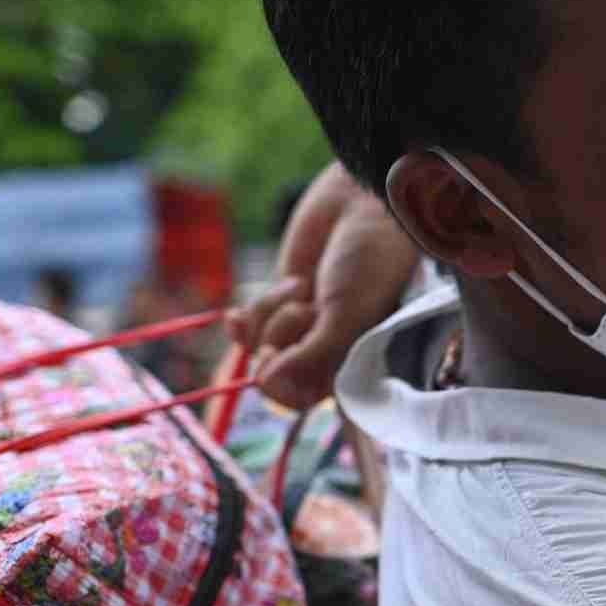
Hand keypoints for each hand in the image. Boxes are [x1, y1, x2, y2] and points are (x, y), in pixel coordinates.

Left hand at [226, 161, 420, 408]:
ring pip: (259, 346)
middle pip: (277, 374)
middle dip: (280, 341)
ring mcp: (301, 328)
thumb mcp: (346, 315)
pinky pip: (247, 328)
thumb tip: (266, 385)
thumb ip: (311, 356)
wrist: (361, 207)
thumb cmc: (369, 263)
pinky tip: (236, 314)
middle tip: (302, 311)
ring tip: (301, 287)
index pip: (305, 398)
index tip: (276, 361)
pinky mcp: (279, 303)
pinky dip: (244, 319)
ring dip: (271, 315)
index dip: (283, 385)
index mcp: (352, 362)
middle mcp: (325, 351)